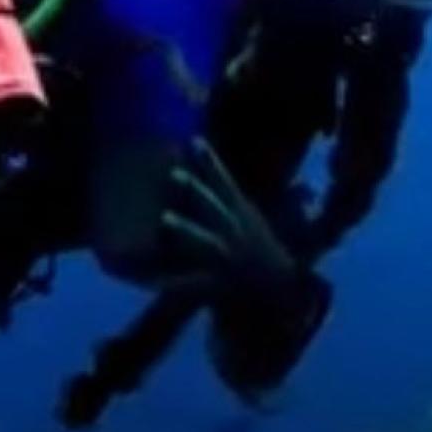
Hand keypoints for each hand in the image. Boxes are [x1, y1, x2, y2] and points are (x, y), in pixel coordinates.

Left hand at [160, 138, 296, 292]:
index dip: (210, 162)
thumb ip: (231, 195)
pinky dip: (171, 281)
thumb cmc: (259, 249)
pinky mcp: (218, 284)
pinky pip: (191, 282)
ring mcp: (227, 258)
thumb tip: (230, 171)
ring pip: (205, 240)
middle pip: (213, 206)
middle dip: (195, 189)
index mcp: (242, 214)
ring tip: (164, 218)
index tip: (195, 140)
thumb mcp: (251, 219)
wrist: (280, 291)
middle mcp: (234, 232)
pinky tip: (151, 278)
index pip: (225, 183)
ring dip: (186, 229)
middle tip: (174, 174)